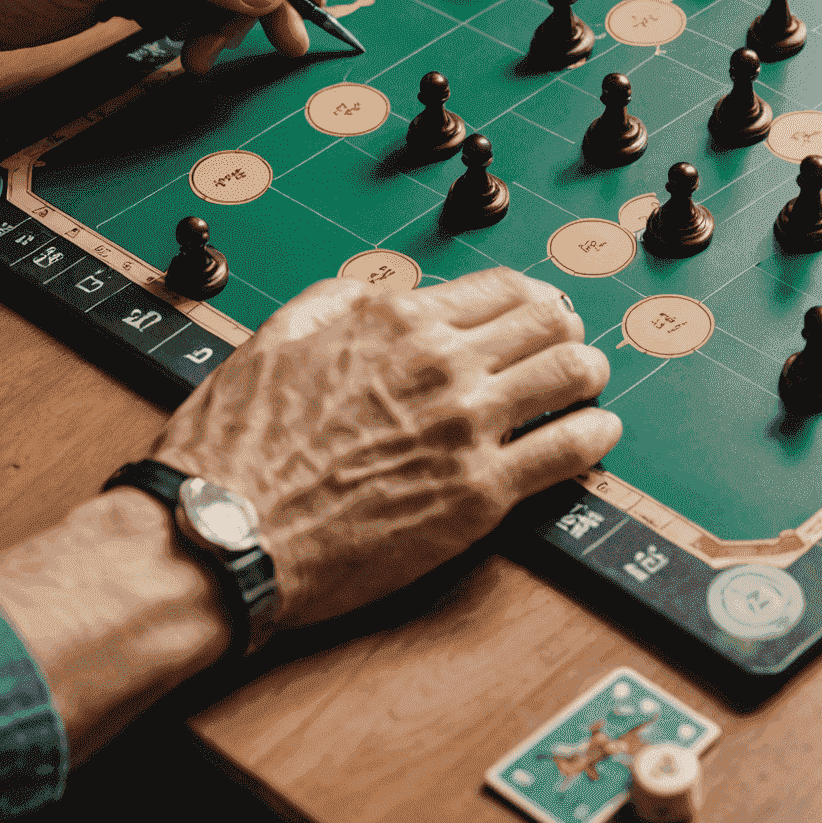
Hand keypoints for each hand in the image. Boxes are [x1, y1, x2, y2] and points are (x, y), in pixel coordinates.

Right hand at [153, 267, 618, 627]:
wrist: (223, 534)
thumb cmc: (237, 444)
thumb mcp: (276, 336)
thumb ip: (337, 302)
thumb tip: (377, 294)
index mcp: (396, 320)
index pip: (500, 288)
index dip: (529, 297)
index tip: (539, 310)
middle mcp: (442, 362)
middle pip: (549, 321)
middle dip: (564, 328)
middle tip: (567, 344)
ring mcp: (467, 427)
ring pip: (573, 374)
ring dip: (588, 373)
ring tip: (587, 386)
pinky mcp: (480, 496)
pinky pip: (570, 451)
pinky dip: (595, 435)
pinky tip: (597, 434)